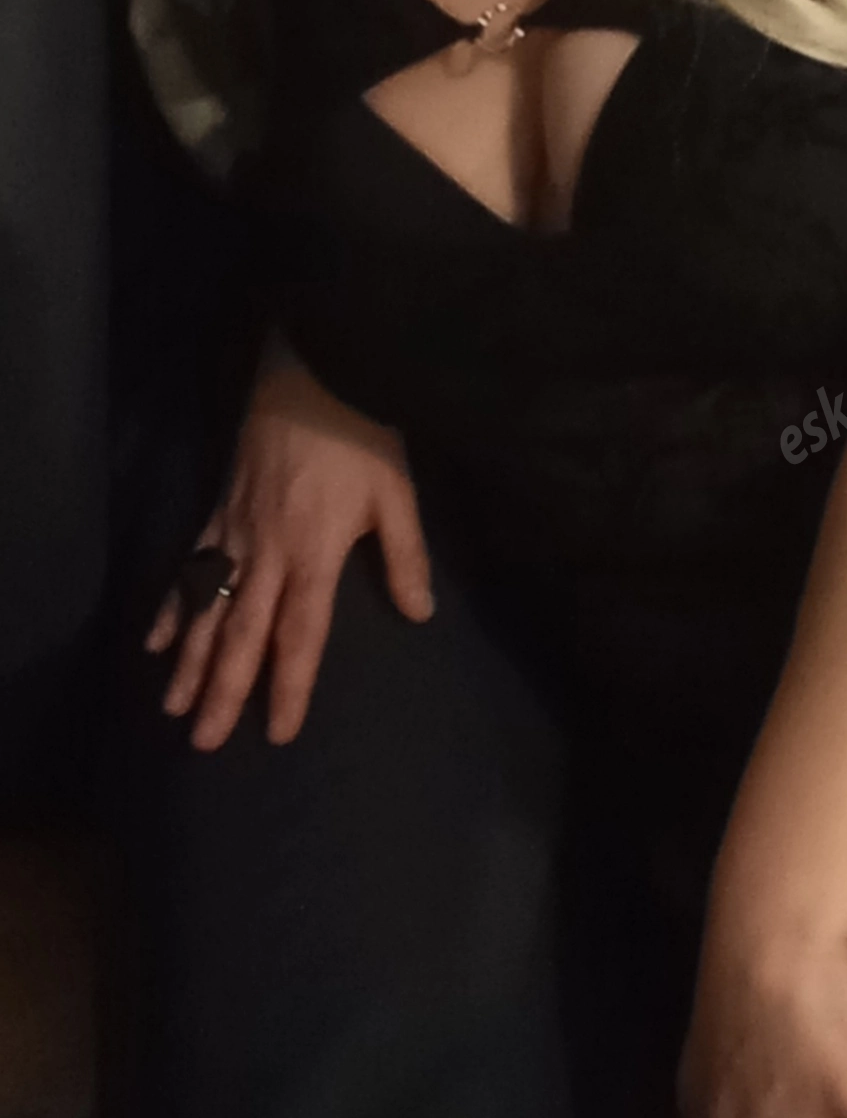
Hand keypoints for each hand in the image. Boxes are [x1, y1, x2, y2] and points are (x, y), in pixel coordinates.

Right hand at [145, 342, 432, 749]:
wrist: (308, 376)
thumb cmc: (360, 437)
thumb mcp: (397, 496)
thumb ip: (406, 557)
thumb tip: (419, 615)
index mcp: (312, 555)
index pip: (300, 635)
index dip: (290, 685)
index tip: (279, 731)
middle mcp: (265, 554)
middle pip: (241, 635)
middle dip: (223, 691)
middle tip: (204, 742)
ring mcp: (233, 534)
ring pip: (207, 610)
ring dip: (190, 663)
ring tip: (174, 709)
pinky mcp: (216, 513)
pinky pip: (188, 570)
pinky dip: (172, 608)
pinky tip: (156, 643)